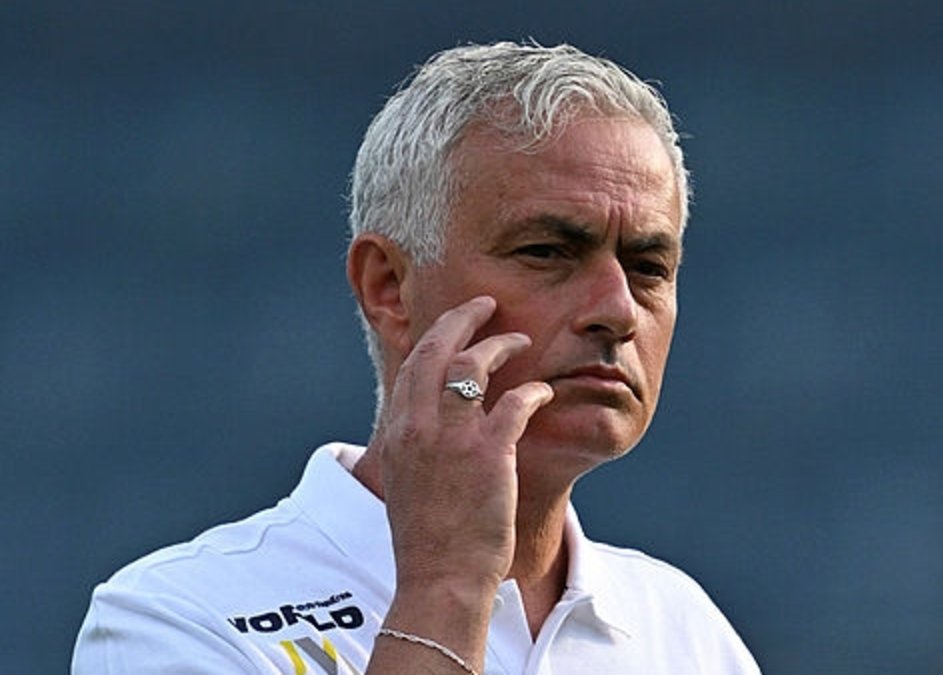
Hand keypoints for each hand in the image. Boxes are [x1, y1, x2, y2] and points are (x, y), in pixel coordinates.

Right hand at [374, 295, 553, 602]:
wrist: (439, 579)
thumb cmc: (429, 540)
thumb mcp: (409, 483)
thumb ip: (418, 447)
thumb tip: (433, 426)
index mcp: (398, 432)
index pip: (413, 364)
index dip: (436, 334)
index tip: (455, 323)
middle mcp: (418, 426)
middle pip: (437, 347)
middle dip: (463, 317)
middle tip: (486, 304)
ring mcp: (451, 438)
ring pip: (474, 364)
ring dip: (501, 344)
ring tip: (522, 339)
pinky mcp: (488, 454)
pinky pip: (515, 402)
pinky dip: (533, 390)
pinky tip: (544, 392)